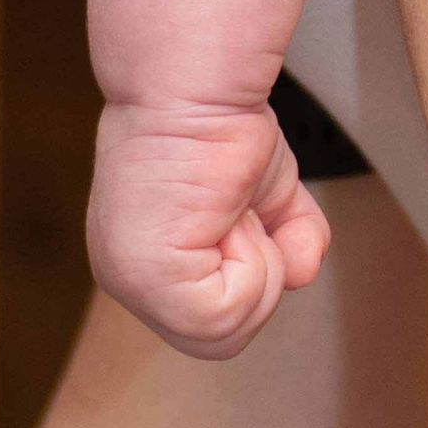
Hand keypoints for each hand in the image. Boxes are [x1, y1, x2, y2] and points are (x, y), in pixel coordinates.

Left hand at [87, 96, 329, 359]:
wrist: (198, 87)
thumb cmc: (221, 126)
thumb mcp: (264, 200)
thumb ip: (286, 243)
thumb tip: (300, 271)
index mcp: (144, 265)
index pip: (215, 318)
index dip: (253, 271)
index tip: (239, 212)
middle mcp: (127, 279)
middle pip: (221, 340)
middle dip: (258, 278)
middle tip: (238, 216)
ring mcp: (131, 283)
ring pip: (227, 332)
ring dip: (257, 265)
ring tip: (229, 211)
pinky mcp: (148, 278)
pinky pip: (227, 313)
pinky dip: (253, 264)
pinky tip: (227, 217)